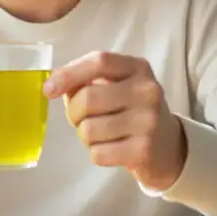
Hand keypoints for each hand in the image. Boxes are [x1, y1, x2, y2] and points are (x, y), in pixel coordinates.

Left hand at [44, 51, 185, 190]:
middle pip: (87, 98)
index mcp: (138, 68)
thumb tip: (54, 86)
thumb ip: (88, 80)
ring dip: (86, 136)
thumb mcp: (117, 86)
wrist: (168, 146)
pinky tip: (113, 149)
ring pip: (88, 129)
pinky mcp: (144, 150)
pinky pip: (98, 153)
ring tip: (103, 134)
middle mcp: (147, 90)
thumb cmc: (131, 111)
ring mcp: (148, 121)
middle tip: (83, 119)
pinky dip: (97, 153)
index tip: (48, 89)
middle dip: (74, 113)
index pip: (99, 61)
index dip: (69, 73)